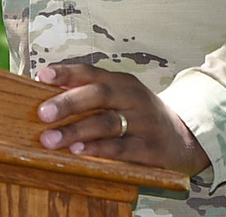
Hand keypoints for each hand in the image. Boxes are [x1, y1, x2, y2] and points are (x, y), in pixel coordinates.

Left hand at [36, 63, 209, 174]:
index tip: (42, 76)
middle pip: (98, 95)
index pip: (91, 72)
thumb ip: (91, 93)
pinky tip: (79, 152)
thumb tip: (48, 91)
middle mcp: (133, 97)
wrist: (183, 137)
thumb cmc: (140, 115)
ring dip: (76, 131)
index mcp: (122, 82)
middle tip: (42, 113)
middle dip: (68, 103)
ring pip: (107, 123)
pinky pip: (121, 148)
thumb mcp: (120, 97)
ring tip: (51, 139)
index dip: (66, 73)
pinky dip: (98, 149)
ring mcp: (143, 122)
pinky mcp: (150, 148)